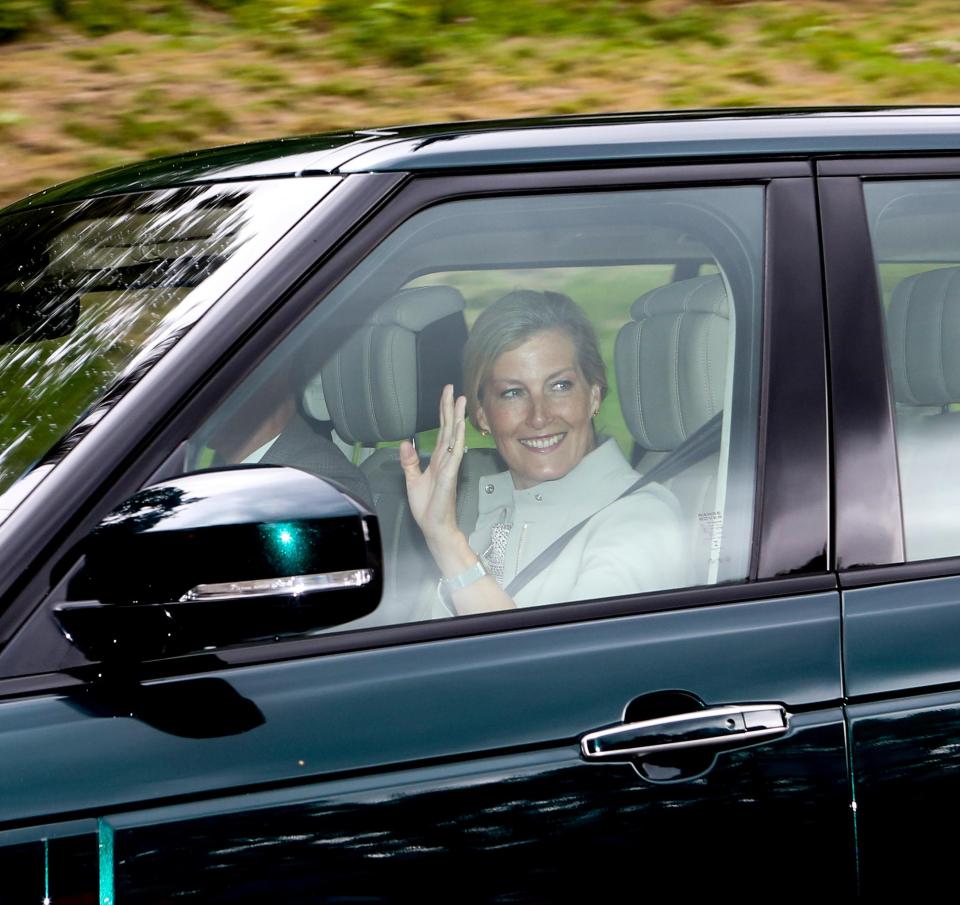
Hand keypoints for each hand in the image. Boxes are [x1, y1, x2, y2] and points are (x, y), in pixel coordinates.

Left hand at [399, 384, 466, 548]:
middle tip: (453, 388)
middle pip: (449, 429)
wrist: (434, 526)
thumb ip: (409, 461)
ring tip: (461, 401)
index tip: (447, 395)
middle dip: (451, 408)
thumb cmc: (428, 506)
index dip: (443, 413)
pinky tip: (460, 428)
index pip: (442, 431)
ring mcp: (449, 467)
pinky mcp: (449, 476)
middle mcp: (446, 460)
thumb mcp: (412, 480)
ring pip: (454, 438)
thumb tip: (405, 442)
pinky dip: (457, 440)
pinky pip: (454, 455)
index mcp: (438, 459)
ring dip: (457, 419)